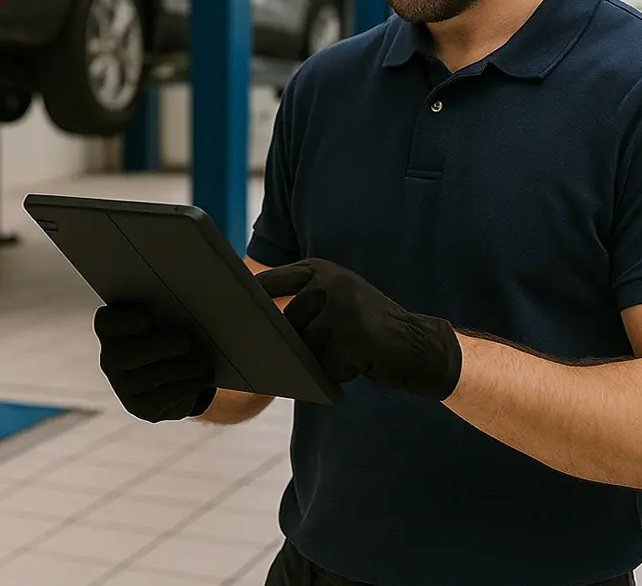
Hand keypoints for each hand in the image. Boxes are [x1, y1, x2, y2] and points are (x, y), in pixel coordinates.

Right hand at [94, 303, 216, 421]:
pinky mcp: (140, 407)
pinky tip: (200, 378)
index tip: (147, 318)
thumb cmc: (168, 334)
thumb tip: (187, 312)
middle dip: (159, 347)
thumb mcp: (163, 319)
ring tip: (200, 362)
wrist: (172, 373)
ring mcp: (122, 386)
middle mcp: (110, 358)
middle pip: (126, 354)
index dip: (124, 321)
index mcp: (111, 328)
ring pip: (147, 379)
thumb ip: (165, 312)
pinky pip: (161, 398)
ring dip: (179, 368)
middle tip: (185, 341)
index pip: (106, 323)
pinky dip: (184, 387)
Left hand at [256, 259, 462, 399]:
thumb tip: (248, 312)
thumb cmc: (364, 323)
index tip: (227, 309)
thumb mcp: (334, 294)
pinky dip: (335, 372)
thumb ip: (299, 295)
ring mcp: (342, 312)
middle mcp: (330, 285)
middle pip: (286, 323)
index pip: (268, 282)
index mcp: (320, 269)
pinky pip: (324, 366)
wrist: (414, 344)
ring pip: (303, 347)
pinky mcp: (352, 342)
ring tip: (346, 347)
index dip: (248, 298)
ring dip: (318, 357)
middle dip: (297, 340)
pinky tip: (356, 361)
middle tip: (329, 342)